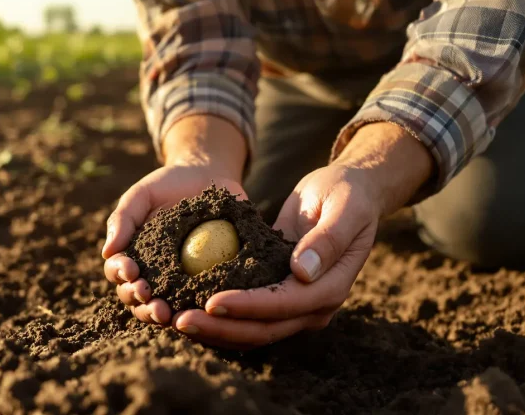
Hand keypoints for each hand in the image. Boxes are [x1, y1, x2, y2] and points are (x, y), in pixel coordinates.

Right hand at [102, 114, 247, 325]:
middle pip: (137, 299)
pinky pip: (198, 301)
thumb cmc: (169, 185)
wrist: (208, 178)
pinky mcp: (206, 283)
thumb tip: (107, 252)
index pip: (118, 273)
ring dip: (159, 315)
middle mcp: (152, 274)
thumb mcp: (143, 195)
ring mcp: (179, 282)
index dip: (121, 274)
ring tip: (166, 314)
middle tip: (148, 298)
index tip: (131, 270)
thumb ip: (123, 219)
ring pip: (163, 308)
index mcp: (132, 256)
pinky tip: (198, 311)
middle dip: (139, 302)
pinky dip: (195, 311)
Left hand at [168, 123, 433, 348]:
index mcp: (331, 288)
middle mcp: (313, 306)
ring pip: (251, 329)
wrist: (350, 194)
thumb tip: (302, 272)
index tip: (211, 302)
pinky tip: (185, 306)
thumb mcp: (344, 209)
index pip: (284, 305)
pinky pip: (246, 314)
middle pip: (263, 329)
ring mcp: (295, 305)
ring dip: (214, 329)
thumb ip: (328, 240)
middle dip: (220, 328)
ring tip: (174, 320)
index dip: (248, 307)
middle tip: (179, 320)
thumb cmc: (347, 194)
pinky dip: (218, 317)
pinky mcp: (278, 295)